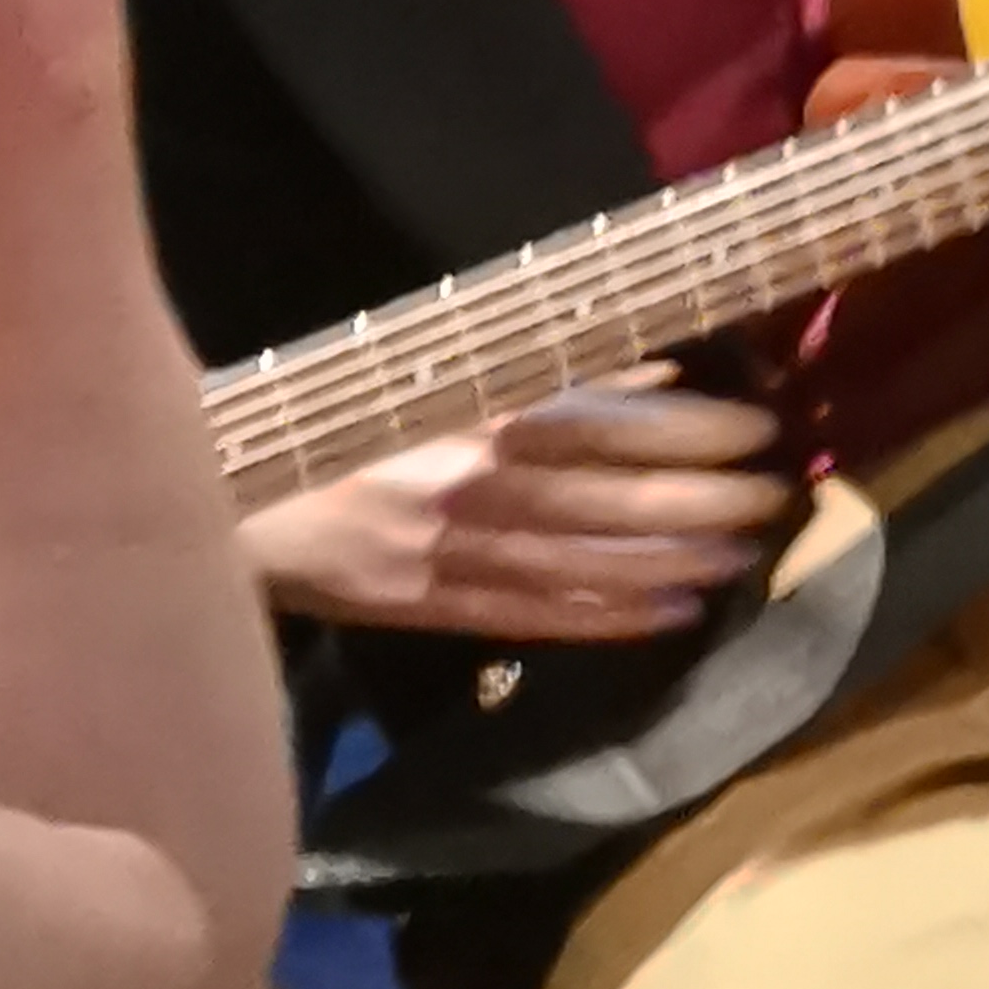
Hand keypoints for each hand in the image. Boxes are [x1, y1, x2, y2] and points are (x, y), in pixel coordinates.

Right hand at [239, 379, 791, 646]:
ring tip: (747, 554)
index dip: (692, 430)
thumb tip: (656, 374)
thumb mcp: (437, 370)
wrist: (209, 488)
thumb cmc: (336, 413)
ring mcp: (443, 555)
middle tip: (778, 494)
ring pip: (585, 565)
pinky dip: (609, 617)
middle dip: (705, 500)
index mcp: (469, 413)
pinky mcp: (420, 607)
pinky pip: (533, 618)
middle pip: (612, 500)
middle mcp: (466, 487)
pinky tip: (674, 612)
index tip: (761, 428)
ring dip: (676, 561)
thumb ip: (549, 375)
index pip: (609, 424)